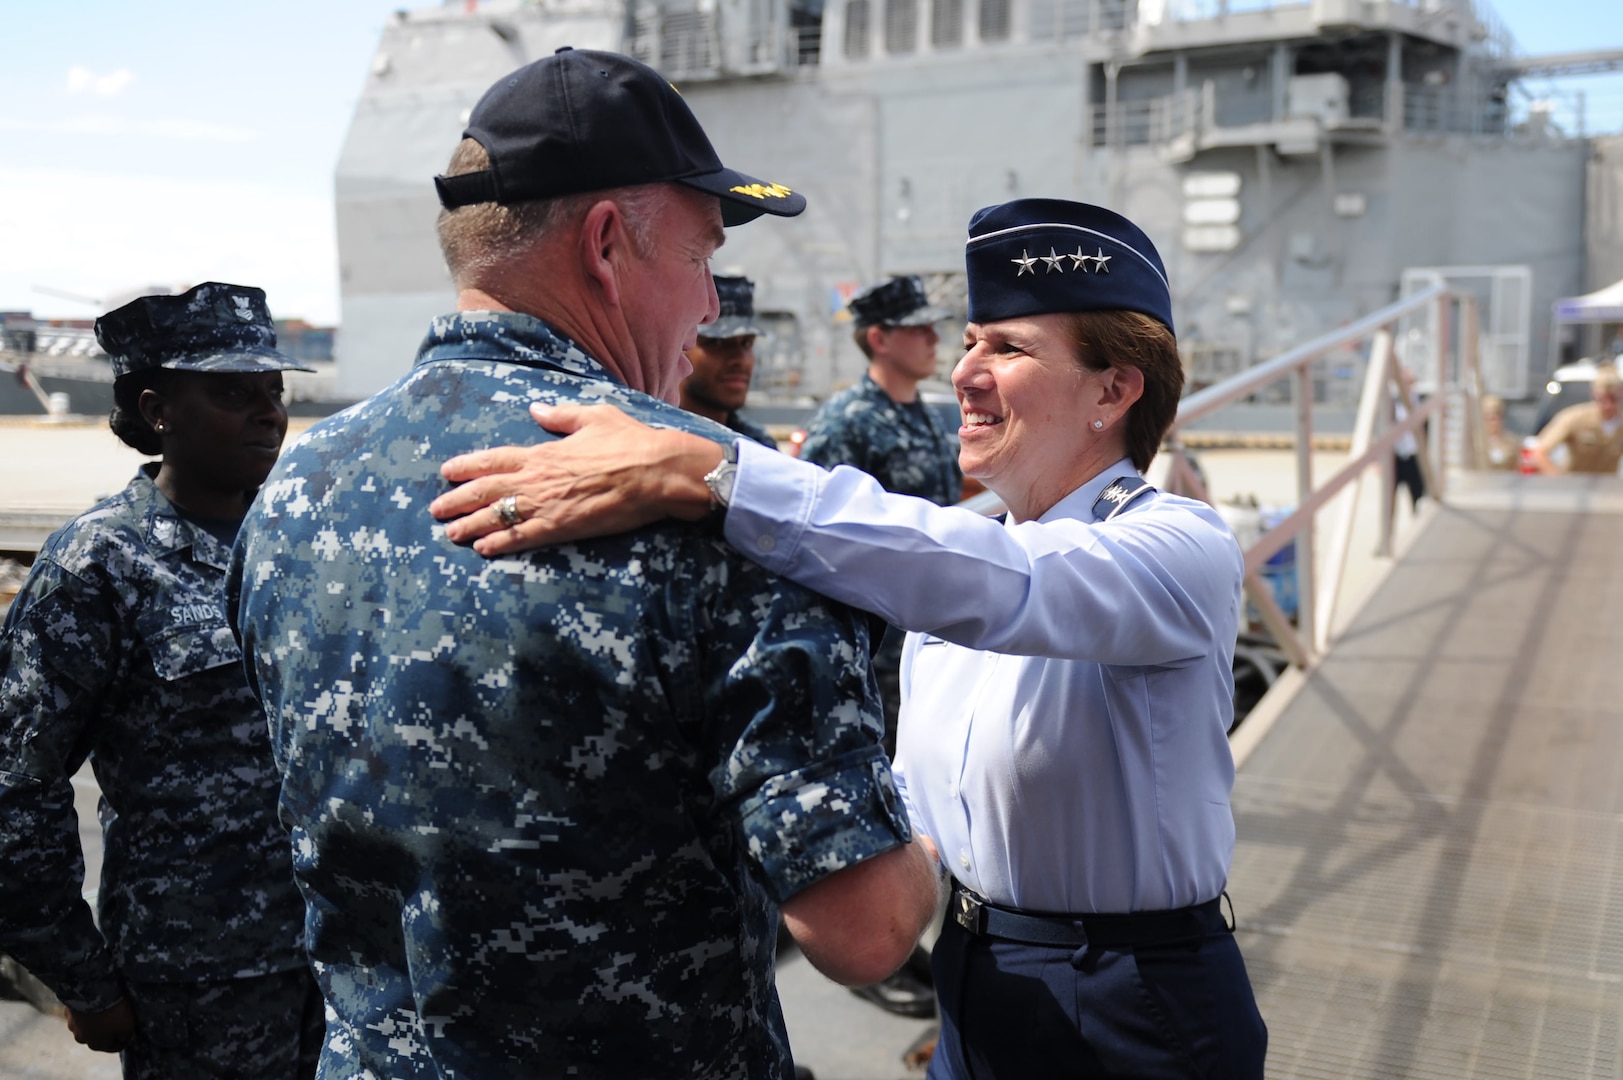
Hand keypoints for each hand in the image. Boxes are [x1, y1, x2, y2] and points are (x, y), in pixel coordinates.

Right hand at [66, 997, 135, 1052]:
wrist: (92, 991)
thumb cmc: (113, 1011)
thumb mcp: (128, 1025)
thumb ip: (125, 1035)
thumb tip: (122, 1038)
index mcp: (96, 1045)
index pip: (113, 1047)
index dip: (123, 1041)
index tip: (130, 1033)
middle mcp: (81, 1039)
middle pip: (99, 1037)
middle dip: (109, 1031)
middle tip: (119, 1019)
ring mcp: (72, 1025)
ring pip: (88, 1025)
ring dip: (97, 1020)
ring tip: (108, 1008)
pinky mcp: (68, 1011)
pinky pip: (81, 1013)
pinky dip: (88, 1010)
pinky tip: (96, 1002)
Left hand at [429, 403, 723, 556]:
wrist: (656, 471)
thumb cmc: (630, 441)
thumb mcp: (595, 416)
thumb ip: (561, 415)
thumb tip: (536, 408)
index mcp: (544, 451)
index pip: (495, 459)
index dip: (467, 466)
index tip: (446, 472)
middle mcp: (539, 477)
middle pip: (487, 490)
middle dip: (458, 500)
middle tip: (436, 509)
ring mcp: (548, 503)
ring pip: (498, 515)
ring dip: (470, 524)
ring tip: (451, 533)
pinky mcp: (563, 526)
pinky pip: (523, 536)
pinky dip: (500, 542)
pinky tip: (483, 549)